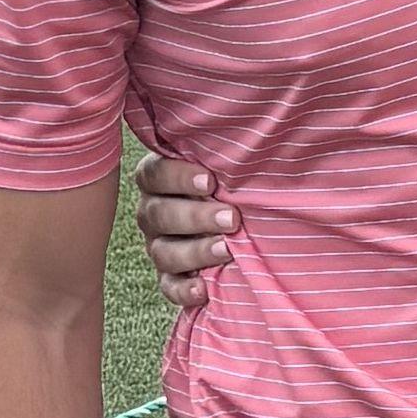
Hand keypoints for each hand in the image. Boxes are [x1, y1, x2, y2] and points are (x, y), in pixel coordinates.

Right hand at [131, 146, 239, 299]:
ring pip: (163, 252)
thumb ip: (233, 156)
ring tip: (227, 250)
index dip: (177, 177)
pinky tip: (204, 289)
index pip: (154, 174)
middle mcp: (155, 211)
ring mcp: (160, 245)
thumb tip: (263, 127)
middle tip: (231, 218)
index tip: (210, 180)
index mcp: (162, 179)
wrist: (250, 225)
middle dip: (195, 217)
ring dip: (195, 252)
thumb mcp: (234, 167)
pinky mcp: (171, 277)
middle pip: (158, 214)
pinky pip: (169, 287)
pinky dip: (185, 290)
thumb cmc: (240, 185)